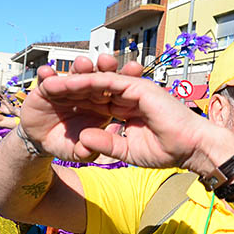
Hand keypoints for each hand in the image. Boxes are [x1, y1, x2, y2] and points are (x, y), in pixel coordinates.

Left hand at [20, 54, 232, 172]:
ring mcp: (134, 89)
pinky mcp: (137, 86)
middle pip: (93, 90)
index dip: (76, 106)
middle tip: (43, 90)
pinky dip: (85, 81)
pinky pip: (105, 81)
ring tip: (47, 83)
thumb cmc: (168, 151)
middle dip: (68, 90)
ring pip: (96, 82)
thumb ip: (106, 144)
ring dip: (71, 82)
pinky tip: (65, 83)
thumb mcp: (128, 152)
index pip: (97, 105)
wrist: (191, 147)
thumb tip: (83, 139)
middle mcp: (130, 95)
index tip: (55, 111)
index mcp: (128, 110)